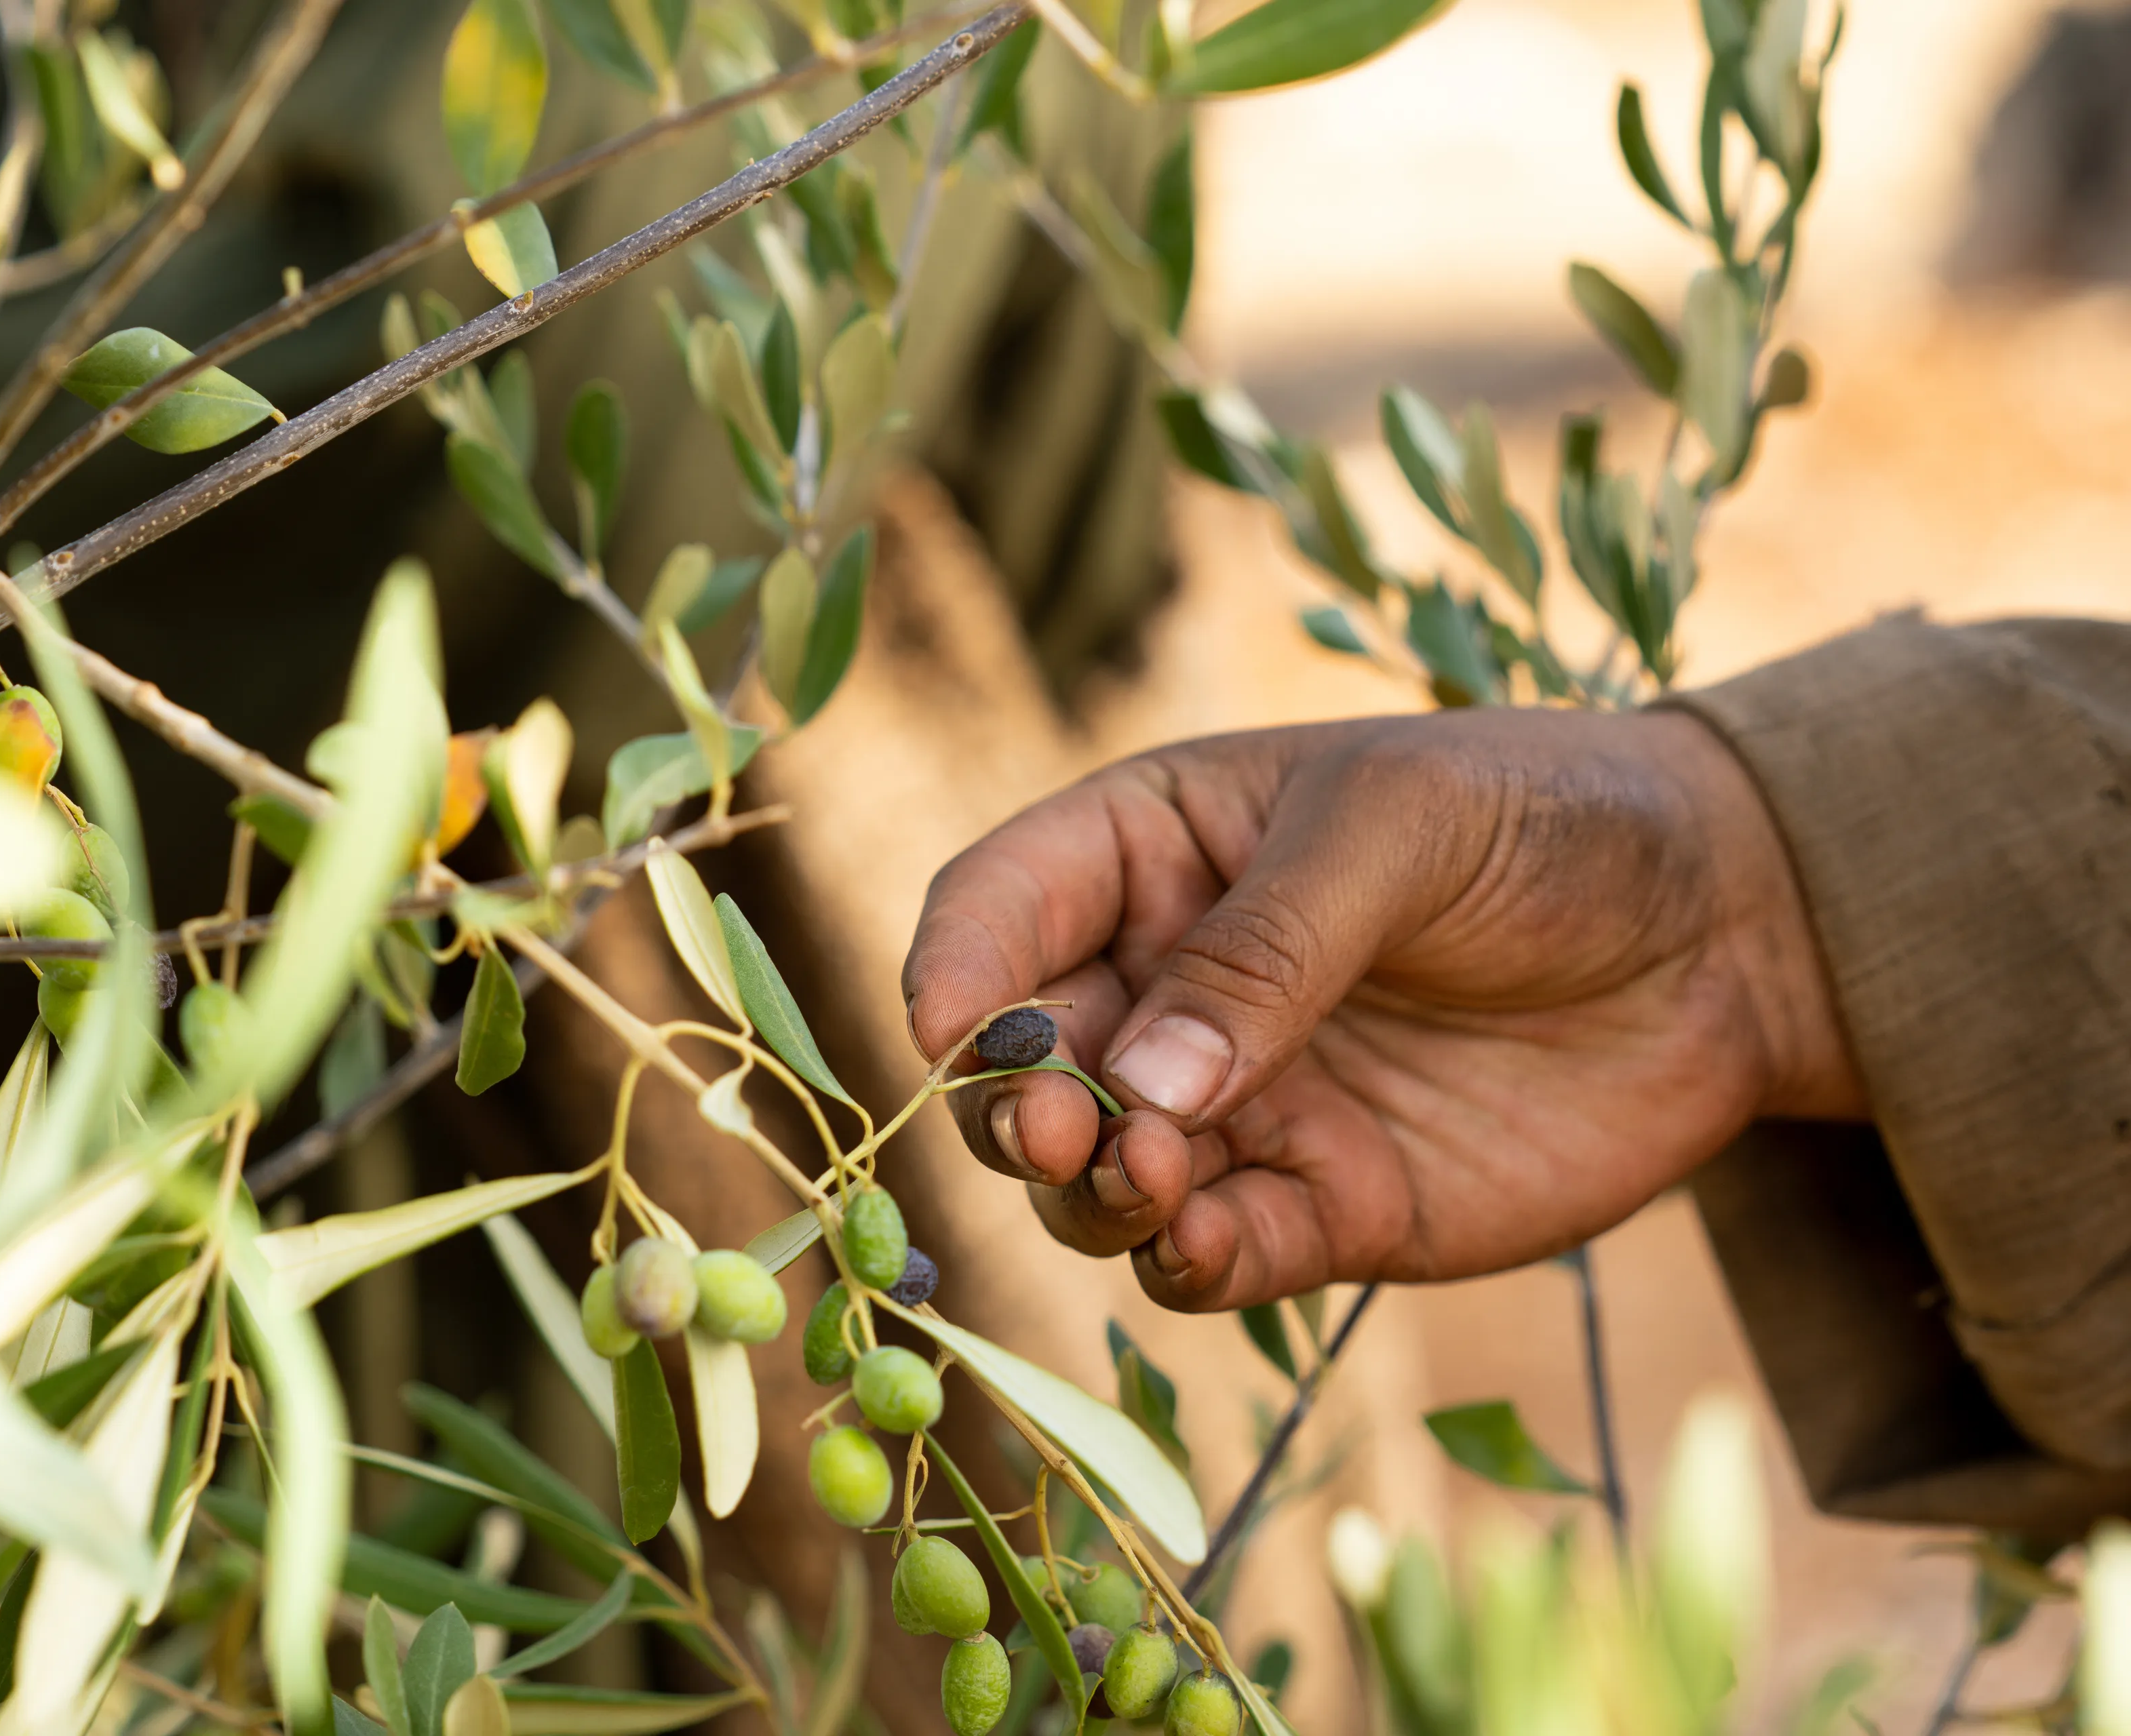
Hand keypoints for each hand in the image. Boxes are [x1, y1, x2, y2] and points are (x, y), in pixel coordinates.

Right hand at [900, 709, 1863, 1311]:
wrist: (1735, 934)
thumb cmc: (1551, 821)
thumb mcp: (1400, 830)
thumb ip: (1267, 947)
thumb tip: (1140, 1086)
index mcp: (1155, 851)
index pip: (1000, 905)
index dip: (954, 966)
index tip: (946, 1028)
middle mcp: (1168, 987)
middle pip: (1021, 1066)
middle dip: (1012, 1104)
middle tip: (1062, 1127)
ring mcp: (1237, 1107)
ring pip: (1095, 1181)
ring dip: (1091, 1192)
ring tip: (1149, 1171)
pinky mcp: (1321, 1208)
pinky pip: (1210, 1256)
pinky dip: (1188, 1262)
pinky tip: (1209, 1242)